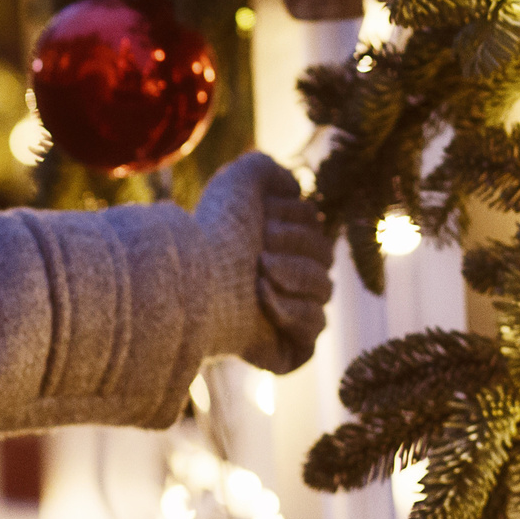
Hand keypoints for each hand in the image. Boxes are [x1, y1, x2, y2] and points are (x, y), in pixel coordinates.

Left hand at [195, 151, 332, 374]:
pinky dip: (294, 314)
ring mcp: (285, 315)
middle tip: (259, 254)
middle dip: (295, 249)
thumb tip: (294, 188)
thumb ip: (269, 168)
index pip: (318, 229)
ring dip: (294, 277)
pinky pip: (313, 333)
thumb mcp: (239, 179)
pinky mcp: (286, 349)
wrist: (194, 277)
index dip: (296, 222)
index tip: (264, 223)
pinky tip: (265, 301)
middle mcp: (283, 277)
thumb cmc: (214, 229)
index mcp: (276, 241)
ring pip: (323, 293)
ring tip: (259, 276)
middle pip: (325, 258)